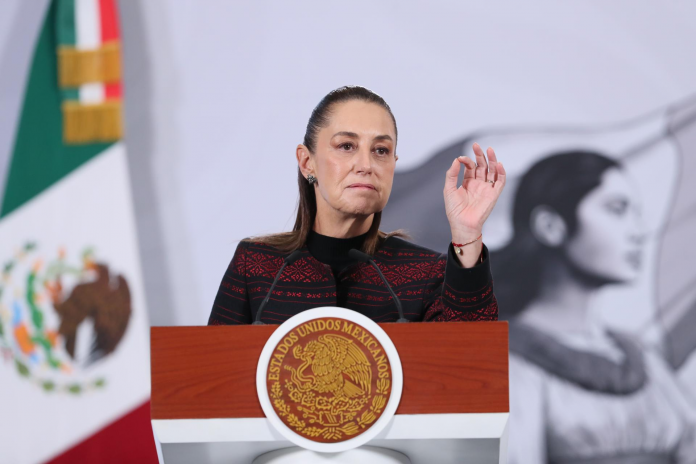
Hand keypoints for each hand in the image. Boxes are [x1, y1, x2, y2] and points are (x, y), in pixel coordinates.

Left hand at [444, 143, 505, 264]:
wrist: (462, 224)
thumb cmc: (454, 210)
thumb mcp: (449, 189)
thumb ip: (452, 174)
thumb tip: (456, 160)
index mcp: (468, 182)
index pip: (470, 167)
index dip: (467, 160)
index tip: (461, 158)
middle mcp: (478, 184)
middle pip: (482, 166)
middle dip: (480, 155)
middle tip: (476, 145)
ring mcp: (486, 188)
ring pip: (492, 171)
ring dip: (492, 160)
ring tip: (490, 149)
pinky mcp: (494, 194)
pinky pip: (500, 181)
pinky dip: (501, 172)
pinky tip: (498, 164)